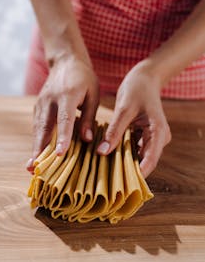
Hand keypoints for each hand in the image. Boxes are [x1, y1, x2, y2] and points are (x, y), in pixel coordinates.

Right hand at [27, 54, 98, 172]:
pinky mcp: (38, 106)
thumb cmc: (84, 78)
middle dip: (39, 149)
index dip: (63, 138)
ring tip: (31, 167)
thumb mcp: (93, 94)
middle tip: (34, 168)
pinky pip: (37, 125)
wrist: (65, 61)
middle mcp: (50, 100)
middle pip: (44, 127)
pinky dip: (36, 140)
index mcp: (67, 95)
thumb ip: (88, 117)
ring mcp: (41, 103)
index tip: (59, 154)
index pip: (64, 119)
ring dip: (34, 148)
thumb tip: (87, 139)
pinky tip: (37, 154)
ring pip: (37, 128)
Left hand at [97, 62, 170, 177]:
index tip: (120, 184)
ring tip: (103, 167)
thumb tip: (102, 152)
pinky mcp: (143, 135)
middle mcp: (158, 138)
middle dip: (126, 168)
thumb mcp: (124, 109)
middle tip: (106, 177)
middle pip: (143, 160)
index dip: (136, 174)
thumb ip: (114, 131)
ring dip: (122, 160)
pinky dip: (121, 150)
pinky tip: (107, 153)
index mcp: (158, 132)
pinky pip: (132, 147)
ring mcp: (151, 137)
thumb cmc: (137, 89)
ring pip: (136, 155)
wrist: (145, 77)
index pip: (150, 160)